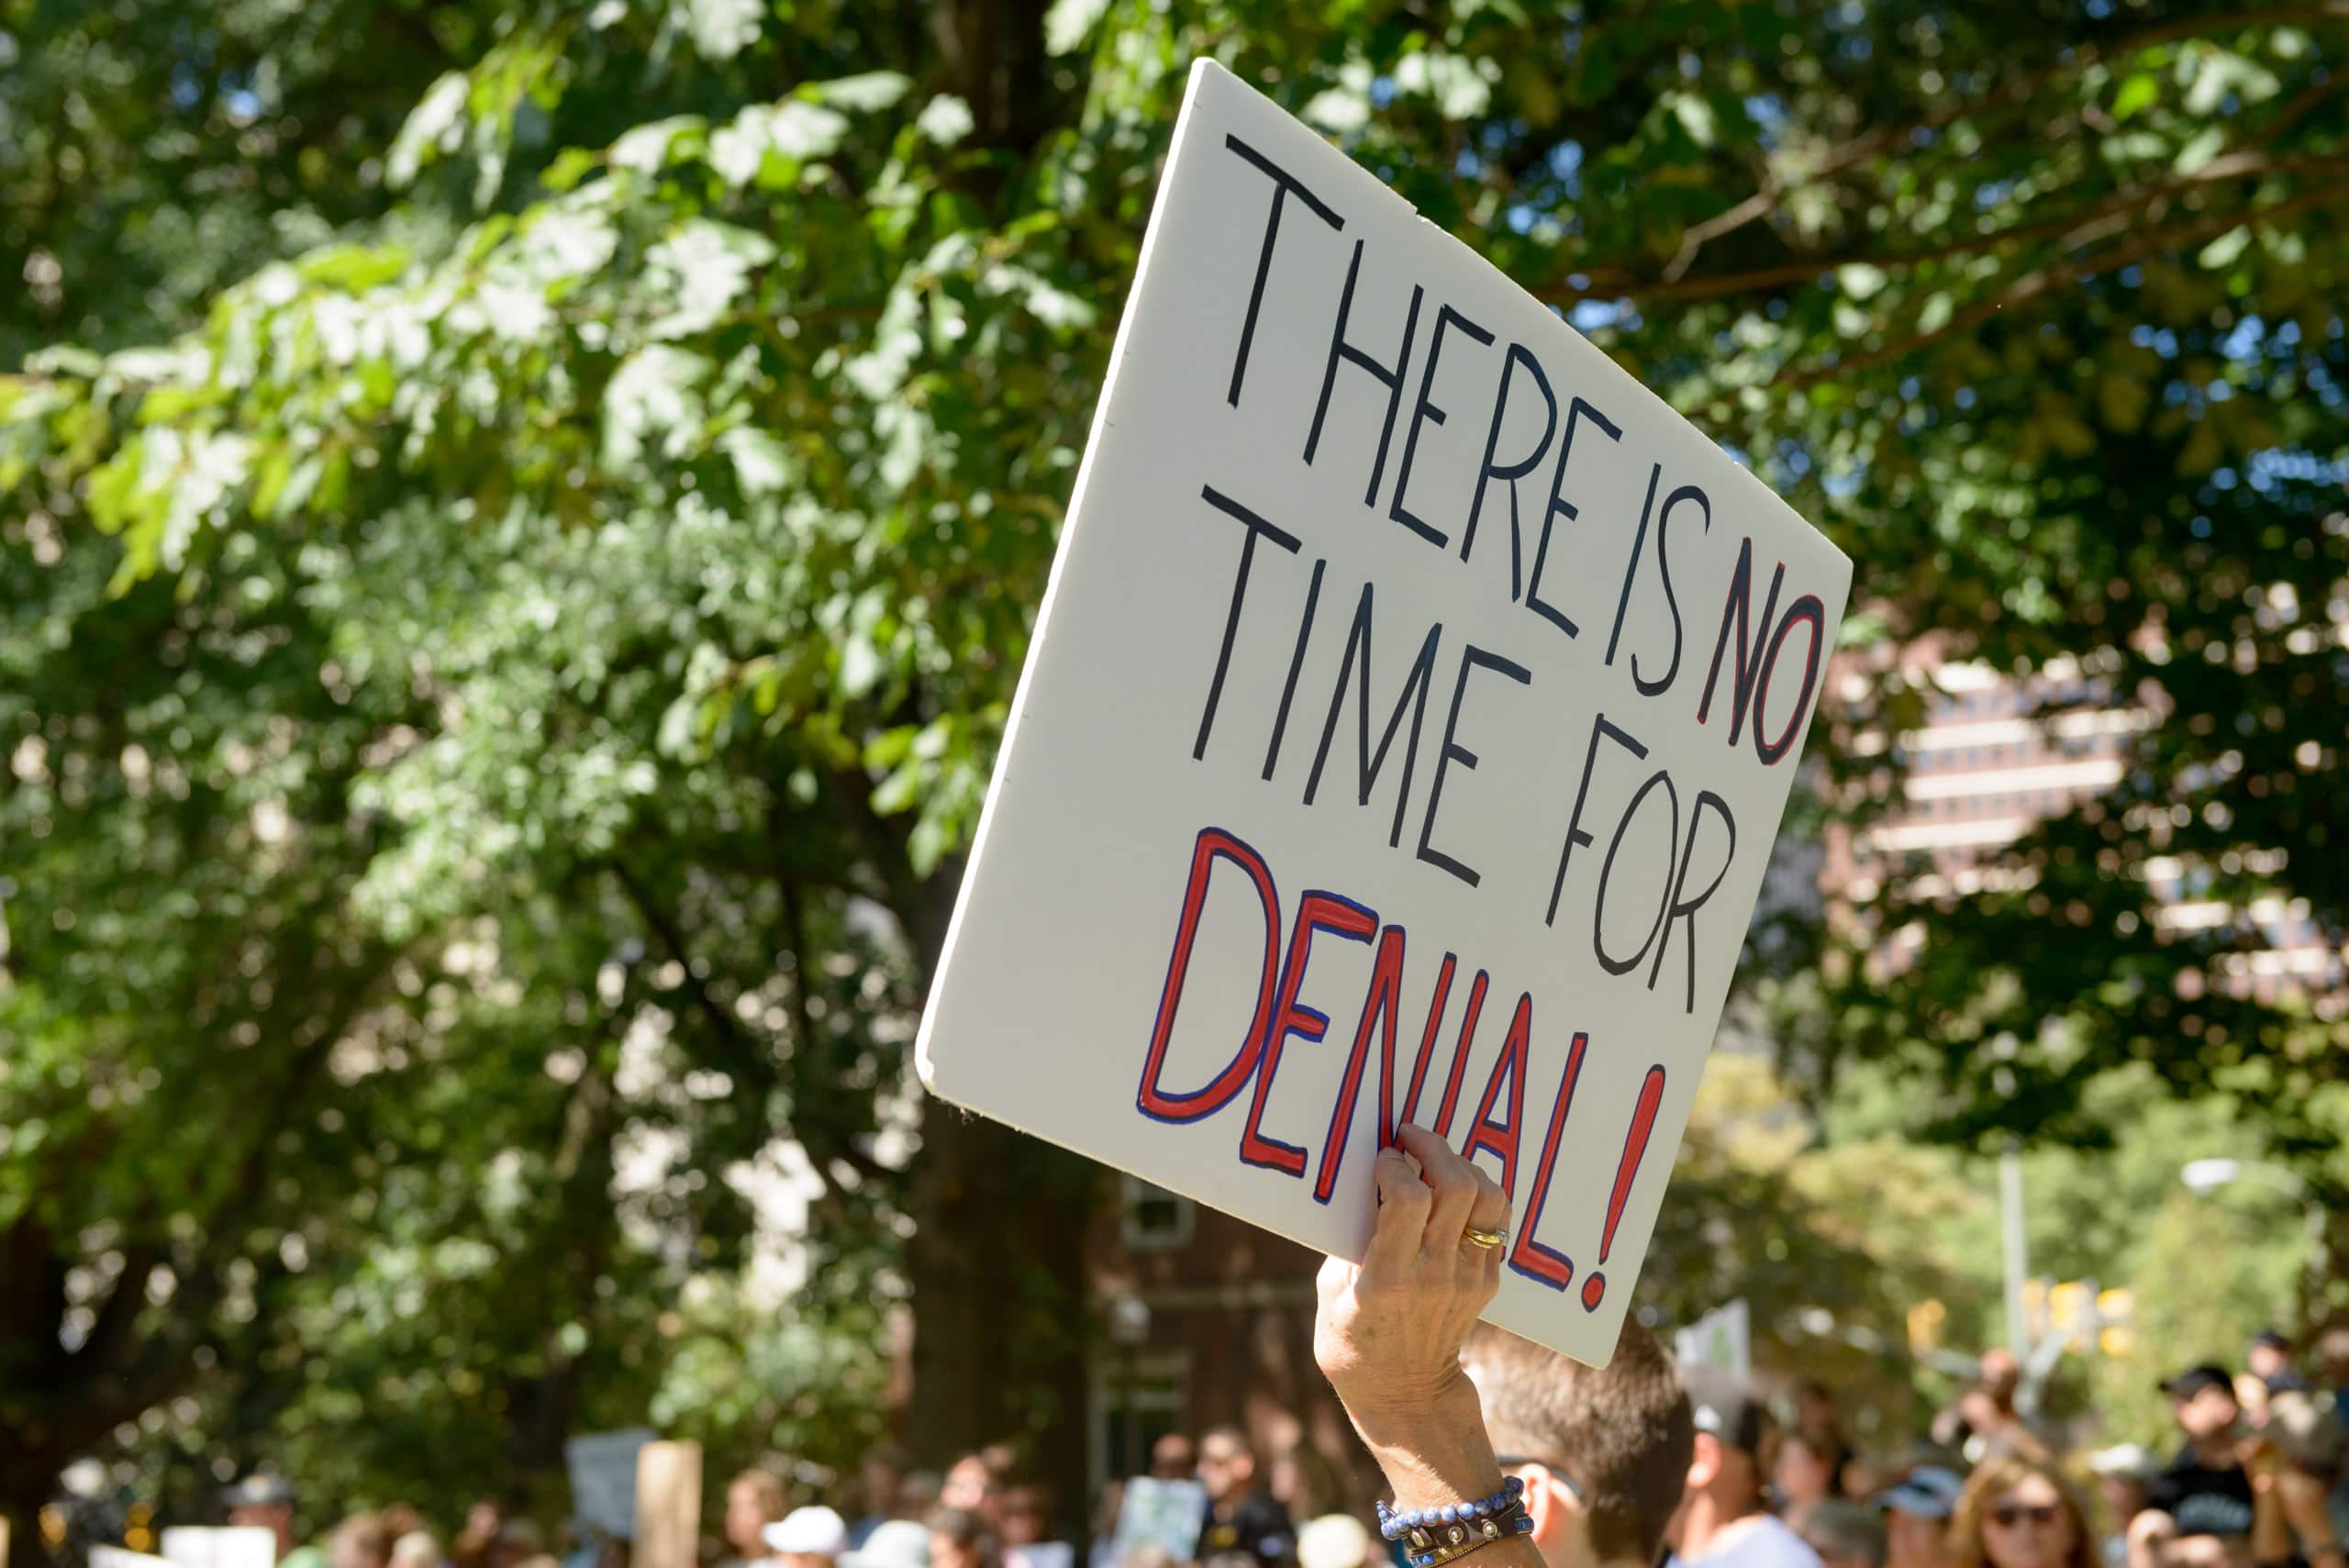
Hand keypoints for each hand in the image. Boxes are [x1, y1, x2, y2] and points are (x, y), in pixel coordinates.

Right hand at [1314, 1123, 1510, 1465]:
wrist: (1407, 1396)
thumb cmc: (1352, 1344)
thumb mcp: (1331, 1292)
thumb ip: (1350, 1240)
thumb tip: (1367, 1186)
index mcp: (1389, 1279)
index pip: (1408, 1199)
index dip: (1394, 1165)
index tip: (1380, 1157)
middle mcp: (1436, 1275)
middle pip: (1456, 1187)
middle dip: (1432, 1148)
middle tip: (1409, 1137)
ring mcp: (1469, 1279)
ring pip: (1488, 1198)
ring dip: (1462, 1165)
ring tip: (1435, 1158)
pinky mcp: (1488, 1281)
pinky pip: (1494, 1220)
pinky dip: (1474, 1193)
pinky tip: (1449, 1189)